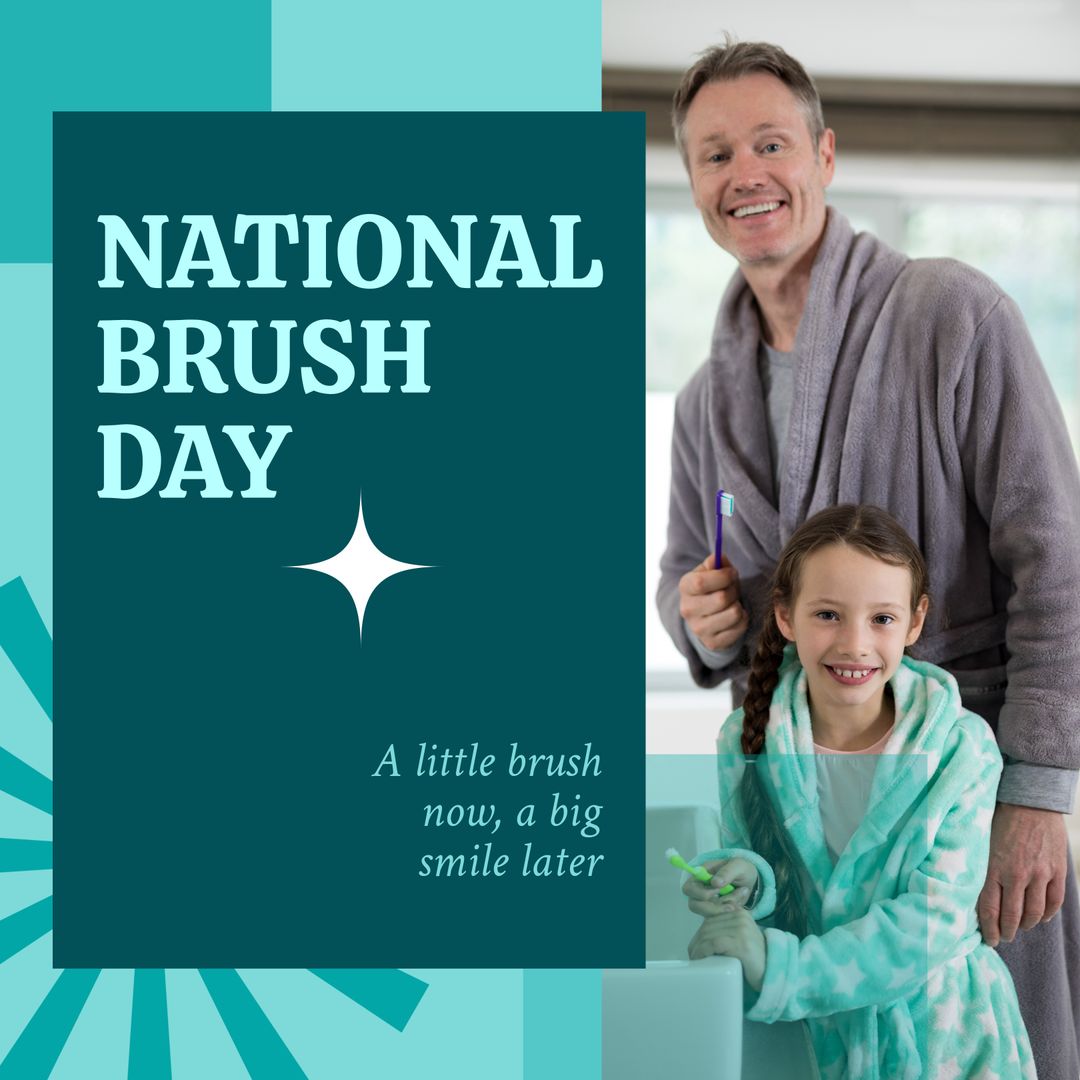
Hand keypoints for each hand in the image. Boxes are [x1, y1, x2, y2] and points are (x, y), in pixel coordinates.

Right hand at [678, 554, 748, 651]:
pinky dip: (743, 619)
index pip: (701, 582)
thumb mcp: (711, 572)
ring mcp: (699, 629)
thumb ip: (716, 562)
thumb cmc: (713, 588)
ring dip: (739, 605)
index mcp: (685, 587)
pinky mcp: (712, 643)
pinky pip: (740, 627)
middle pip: (721, 598)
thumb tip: (718, 558)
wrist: (706, 617)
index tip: (732, 573)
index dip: (723, 576)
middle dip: (734, 590)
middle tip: (733, 590)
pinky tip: (734, 617)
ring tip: (733, 603)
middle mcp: (687, 610)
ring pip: (734, 613)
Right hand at [683, 858, 757, 915]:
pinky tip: (739, 905)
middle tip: (732, 905)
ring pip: (706, 914)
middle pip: (694, 905)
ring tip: (737, 902)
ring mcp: (707, 902)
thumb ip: (726, 872)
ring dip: (723, 910)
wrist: (752, 881)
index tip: (719, 891)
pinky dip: (729, 914)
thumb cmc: (742, 869)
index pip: (688, 888)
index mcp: (701, 875)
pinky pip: (717, 918)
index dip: (701, 893)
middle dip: (714, 907)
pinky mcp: (715, 911)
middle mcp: (700, 889)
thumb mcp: (738, 865)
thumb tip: (714, 883)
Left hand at [688, 903, 766, 990]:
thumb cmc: (754, 959)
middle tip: (693, 957)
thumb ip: (727, 930)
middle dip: (696, 942)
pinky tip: (700, 959)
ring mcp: (741, 928)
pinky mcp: (740, 942)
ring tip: (696, 960)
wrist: (773, 973)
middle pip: (707, 926)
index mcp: (739, 912)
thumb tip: (702, 935)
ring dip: (697, 949)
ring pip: (708, 934)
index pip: (711, 919)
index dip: (699, 934)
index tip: (694, 947)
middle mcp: (740, 916)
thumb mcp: (740, 938)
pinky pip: (713, 943)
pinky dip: (703, 951)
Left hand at [977, 803, 1067, 945]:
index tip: (988, 940)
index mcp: (994, 867)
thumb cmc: (1000, 819)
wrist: (1029, 800)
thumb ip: (982, 867)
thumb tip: (973, 893)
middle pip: (1012, 915)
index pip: (989, 909)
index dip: (989, 929)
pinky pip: (1055, 901)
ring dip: (1027, 925)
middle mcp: (1017, 874)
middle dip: (1007, 931)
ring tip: (1021, 928)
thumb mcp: (983, 842)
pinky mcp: (1057, 870)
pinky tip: (1042, 917)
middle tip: (1003, 938)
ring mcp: (1040, 873)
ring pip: (1035, 913)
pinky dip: (1048, 914)